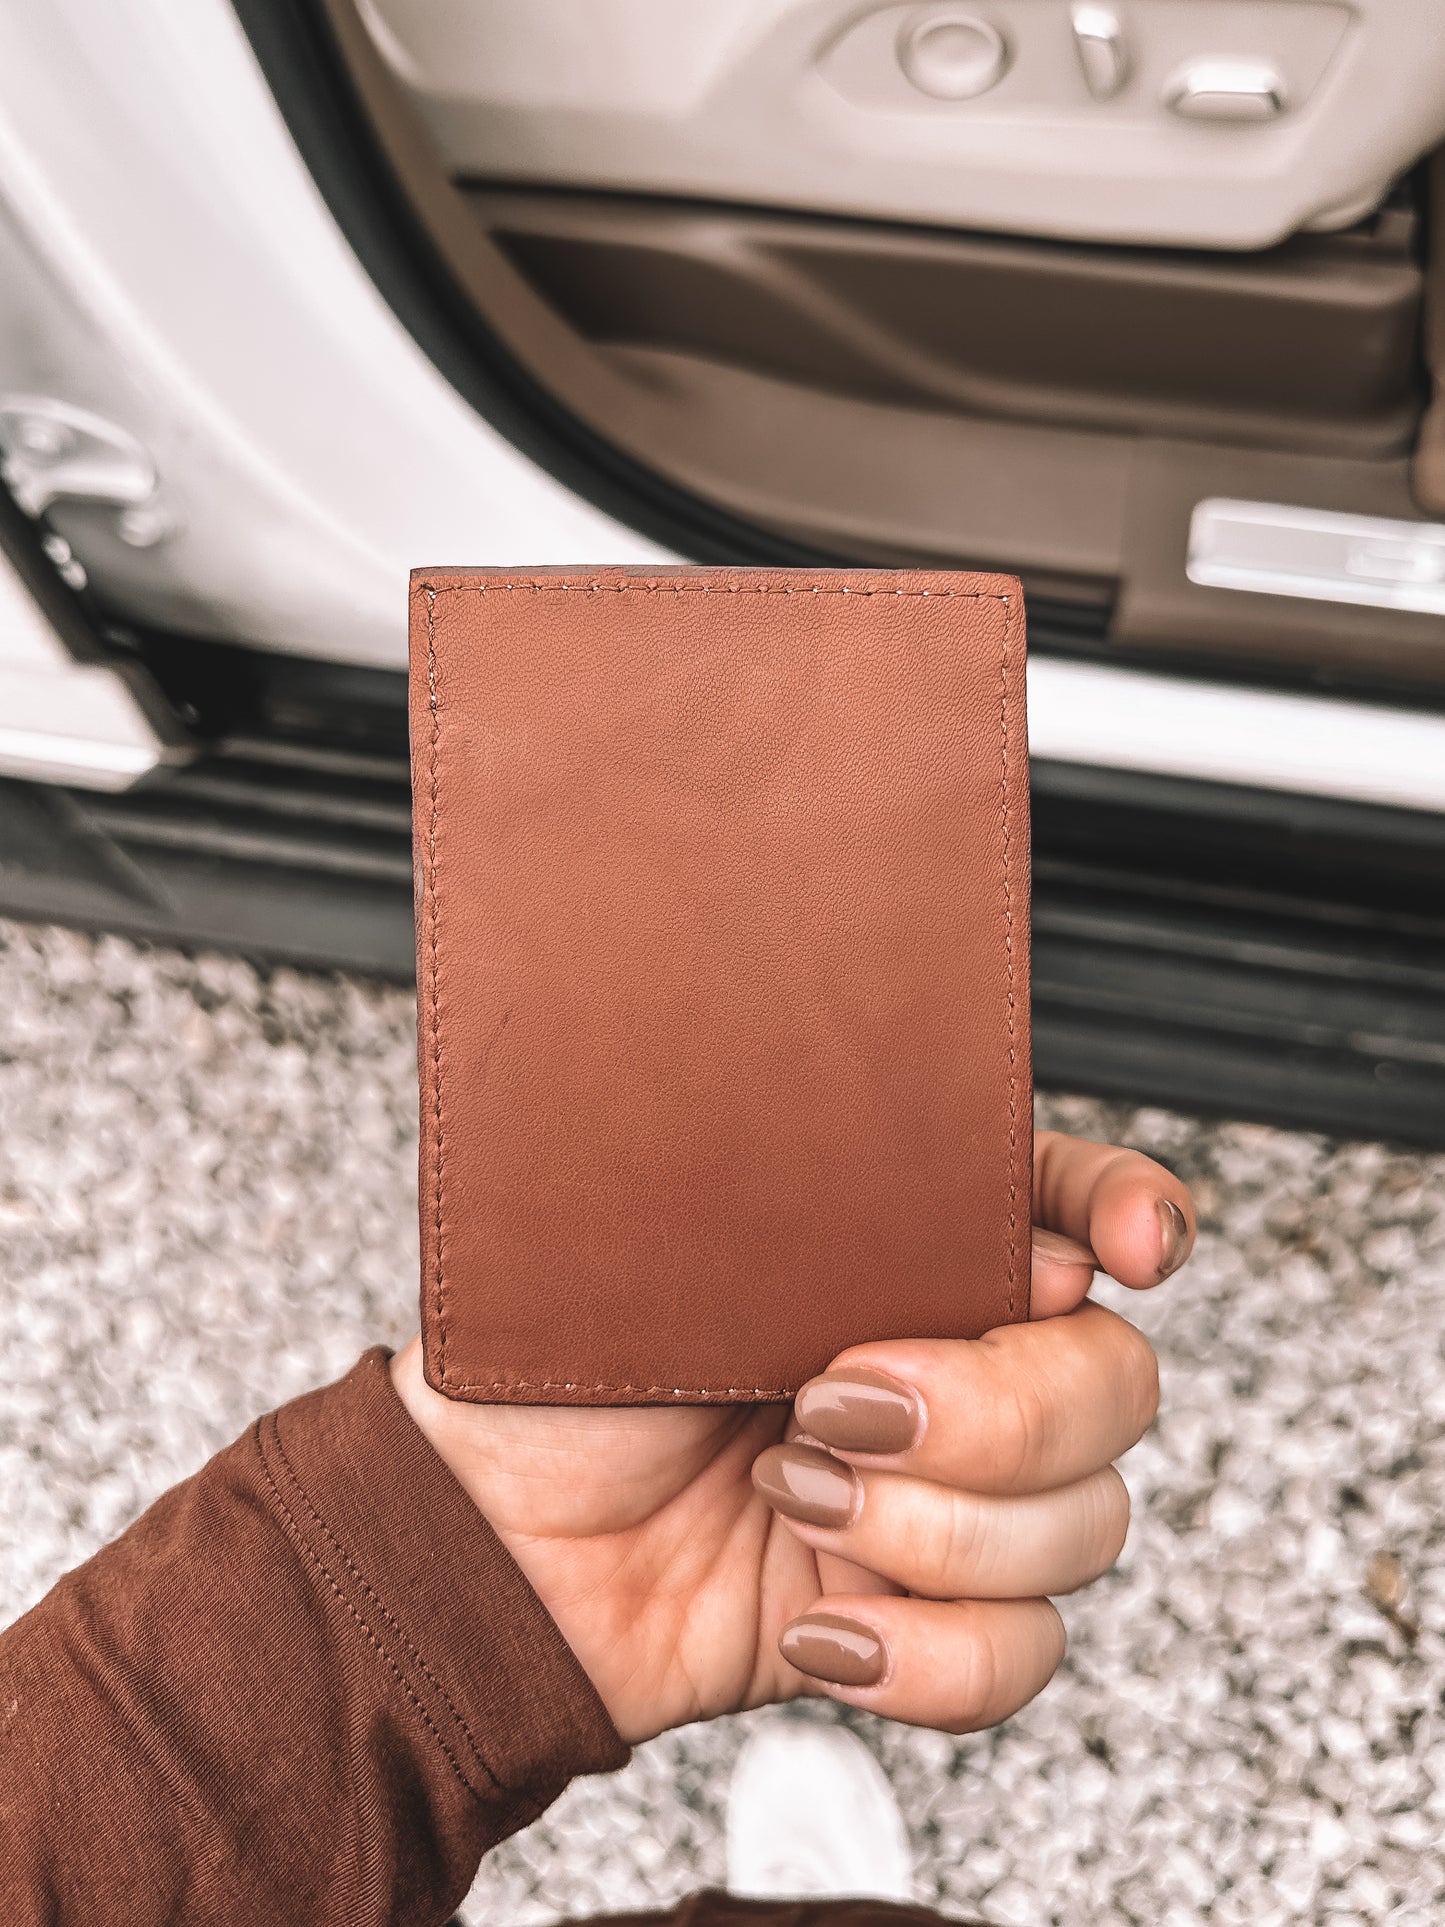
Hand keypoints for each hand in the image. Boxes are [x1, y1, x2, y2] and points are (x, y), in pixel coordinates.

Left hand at [391, 1131, 1192, 1744]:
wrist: (483, 1537)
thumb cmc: (555, 1366)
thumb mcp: (666, 1233)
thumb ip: (830, 1200)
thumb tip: (1006, 1227)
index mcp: (902, 1239)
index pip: (1076, 1201)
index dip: (1136, 1212)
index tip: (1138, 1247)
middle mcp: (950, 1358)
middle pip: (1115, 1382)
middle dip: (999, 1409)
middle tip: (838, 1397)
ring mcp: (947, 1494)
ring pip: (1086, 1526)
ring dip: (935, 1529)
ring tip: (790, 1493)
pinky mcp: (919, 1615)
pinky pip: (1020, 1655)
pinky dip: (929, 1653)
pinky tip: (821, 1620)